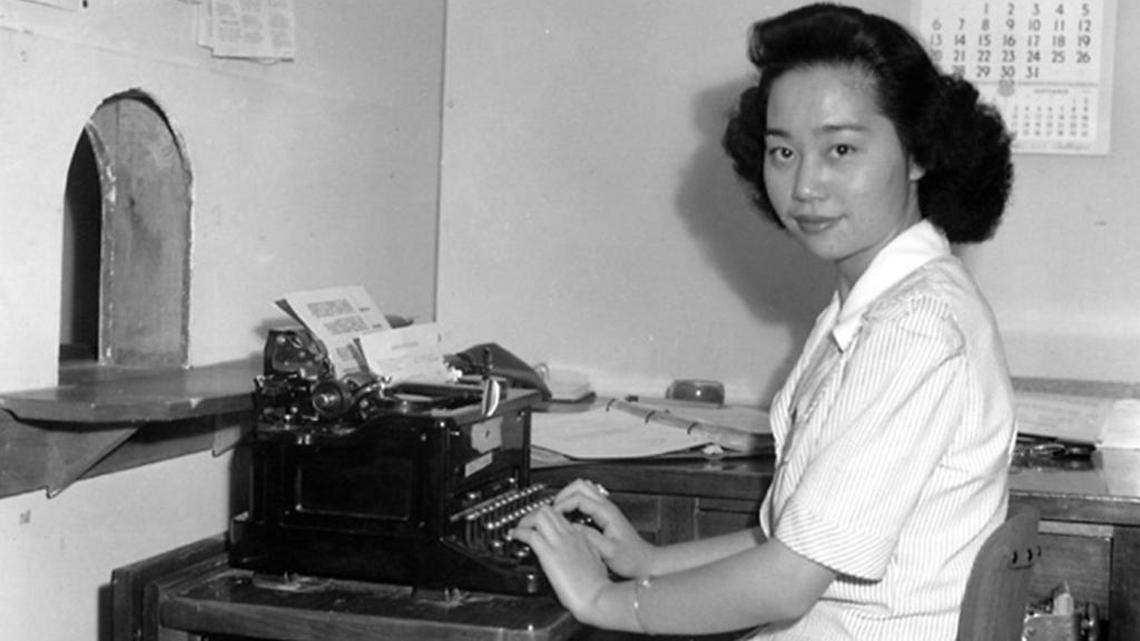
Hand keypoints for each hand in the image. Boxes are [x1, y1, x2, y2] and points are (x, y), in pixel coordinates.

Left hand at [509, 505, 611, 620]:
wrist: (597, 596)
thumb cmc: (598, 584)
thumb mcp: (597, 560)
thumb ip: (587, 551)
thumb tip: (580, 551)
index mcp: (581, 537)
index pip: (560, 517)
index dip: (547, 519)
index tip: (540, 526)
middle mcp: (569, 535)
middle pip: (548, 511)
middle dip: (533, 515)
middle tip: (525, 525)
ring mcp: (559, 543)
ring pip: (539, 516)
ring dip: (525, 520)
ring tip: (519, 529)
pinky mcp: (549, 554)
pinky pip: (531, 535)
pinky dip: (519, 533)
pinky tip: (514, 536)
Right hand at [551, 479, 655, 578]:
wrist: (645, 562)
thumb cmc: (632, 559)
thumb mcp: (609, 552)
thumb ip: (590, 538)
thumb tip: (571, 528)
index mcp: (607, 513)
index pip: (578, 497)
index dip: (562, 504)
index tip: (553, 516)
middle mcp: (607, 507)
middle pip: (580, 485)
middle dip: (563, 494)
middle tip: (553, 510)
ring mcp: (607, 509)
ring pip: (584, 489)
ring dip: (569, 496)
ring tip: (559, 512)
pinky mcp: (605, 516)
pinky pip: (586, 500)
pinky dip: (575, 503)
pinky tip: (571, 518)